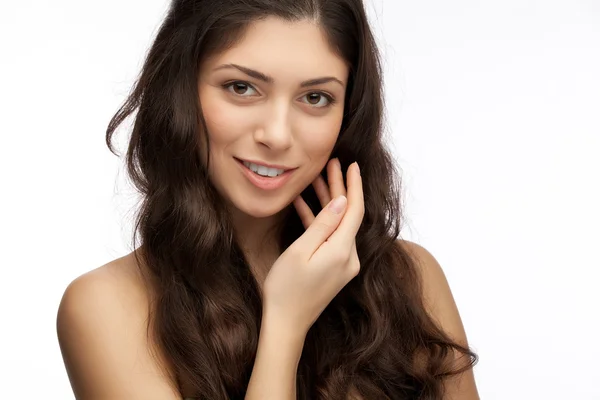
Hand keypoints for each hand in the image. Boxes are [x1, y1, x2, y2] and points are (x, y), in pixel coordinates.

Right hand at [261, 158, 363, 334]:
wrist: (286, 323)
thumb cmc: (286, 288)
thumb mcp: (301, 251)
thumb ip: (323, 225)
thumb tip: (341, 201)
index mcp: (342, 250)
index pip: (354, 210)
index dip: (353, 185)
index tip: (352, 164)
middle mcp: (348, 256)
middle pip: (347, 215)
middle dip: (340, 188)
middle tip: (330, 164)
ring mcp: (343, 263)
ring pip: (338, 224)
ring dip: (328, 202)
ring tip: (315, 178)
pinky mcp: (334, 268)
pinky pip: (330, 238)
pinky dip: (319, 221)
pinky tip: (304, 205)